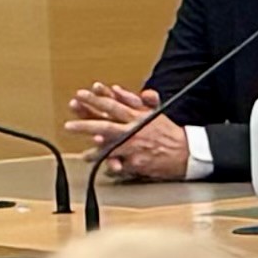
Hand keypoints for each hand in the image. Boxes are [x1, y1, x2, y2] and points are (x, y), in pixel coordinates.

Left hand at [62, 81, 189, 176]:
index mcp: (137, 115)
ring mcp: (135, 147)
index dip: (95, 99)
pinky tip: (104, 169)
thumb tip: (118, 89)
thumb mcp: (154, 111)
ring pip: (109, 148)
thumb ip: (134, 99)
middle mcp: (134, 130)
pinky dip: (111, 167)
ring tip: (85, 154)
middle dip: (85, 124)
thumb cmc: (169, 133)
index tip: (80, 95)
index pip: (112, 104)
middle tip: (69, 126)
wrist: (188, 152)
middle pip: (105, 125)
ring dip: (95, 151)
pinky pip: (120, 166)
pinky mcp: (138, 163)